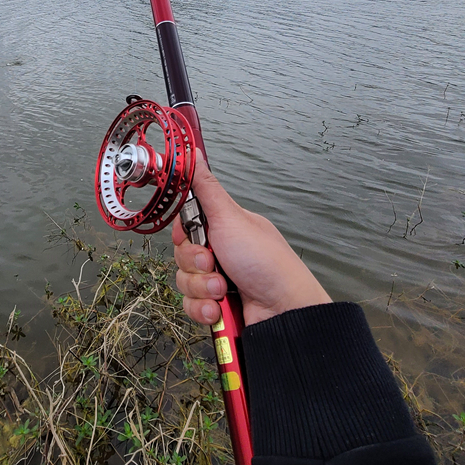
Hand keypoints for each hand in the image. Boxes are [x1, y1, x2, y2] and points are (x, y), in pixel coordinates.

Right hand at [173, 151, 330, 326]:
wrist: (283, 311)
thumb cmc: (266, 262)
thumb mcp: (230, 218)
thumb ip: (206, 188)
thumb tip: (194, 153)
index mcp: (224, 228)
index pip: (185, 225)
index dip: (182, 233)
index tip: (189, 235)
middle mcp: (221, 252)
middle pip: (181, 254)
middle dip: (195, 263)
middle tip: (214, 262)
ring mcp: (218, 280)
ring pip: (184, 281)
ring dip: (201, 287)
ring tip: (223, 289)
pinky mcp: (216, 306)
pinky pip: (190, 306)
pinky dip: (203, 308)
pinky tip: (218, 308)